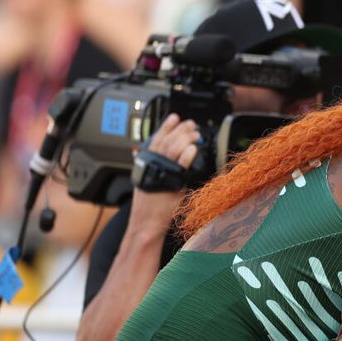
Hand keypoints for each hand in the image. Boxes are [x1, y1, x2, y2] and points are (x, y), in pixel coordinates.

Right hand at [131, 114, 197, 232]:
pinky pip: (180, 166)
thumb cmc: (149, 206)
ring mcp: (161, 174)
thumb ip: (154, 167)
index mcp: (146, 164)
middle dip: (180, 130)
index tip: (174, 117)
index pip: (156, 140)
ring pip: (173, 150)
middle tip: (191, 124)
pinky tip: (193, 149)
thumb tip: (161, 155)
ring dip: (185, 139)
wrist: (146, 223)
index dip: (166, 127)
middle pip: (166, 141)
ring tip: (195, 133)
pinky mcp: (171, 184)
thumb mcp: (148, 180)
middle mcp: (151, 167)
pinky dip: (186, 155)